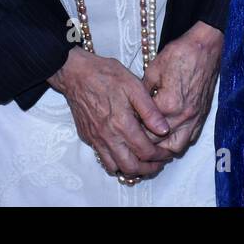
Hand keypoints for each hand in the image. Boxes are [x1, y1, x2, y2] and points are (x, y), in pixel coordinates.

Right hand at [48, 47, 172, 178]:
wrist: (76, 74)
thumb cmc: (106, 76)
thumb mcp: (134, 86)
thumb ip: (150, 110)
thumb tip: (164, 130)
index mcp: (122, 123)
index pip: (144, 151)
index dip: (159, 156)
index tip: (167, 153)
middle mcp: (108, 136)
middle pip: (130, 167)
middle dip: (148, 169)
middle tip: (158, 163)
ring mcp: (96, 139)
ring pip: (115, 167)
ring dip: (131, 169)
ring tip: (144, 161)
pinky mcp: (88, 138)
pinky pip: (103, 159)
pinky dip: (116, 162)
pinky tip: (125, 152)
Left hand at [141, 21, 222, 157]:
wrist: (205, 47)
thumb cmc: (180, 55)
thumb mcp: (153, 71)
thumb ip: (143, 93)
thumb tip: (134, 108)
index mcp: (169, 105)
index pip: (146, 130)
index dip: (133, 132)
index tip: (125, 131)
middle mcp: (183, 116)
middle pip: (159, 143)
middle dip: (145, 146)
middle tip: (133, 143)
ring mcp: (195, 118)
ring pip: (176, 147)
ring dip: (163, 150)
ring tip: (150, 146)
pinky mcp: (202, 116)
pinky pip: (189, 139)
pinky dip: (177, 142)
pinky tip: (167, 138)